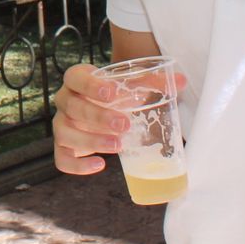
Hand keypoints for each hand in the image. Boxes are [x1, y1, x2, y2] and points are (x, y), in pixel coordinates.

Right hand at [52, 63, 186, 175]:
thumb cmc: (115, 94)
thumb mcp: (131, 85)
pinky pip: (61, 158)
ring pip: (64, 133)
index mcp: (78, 79)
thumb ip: (154, 82)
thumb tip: (183, 80)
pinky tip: (99, 165)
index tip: (112, 94)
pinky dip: (77, 165)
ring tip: (118, 146)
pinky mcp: (63, 146)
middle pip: (73, 107)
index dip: (90, 86)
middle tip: (124, 125)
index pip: (75, 78)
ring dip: (90, 141)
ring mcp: (61, 124)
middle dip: (98, 117)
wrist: (101, 107)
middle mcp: (65, 100)